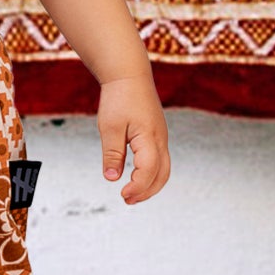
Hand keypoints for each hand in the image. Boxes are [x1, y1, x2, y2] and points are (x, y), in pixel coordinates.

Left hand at [97, 74, 169, 204]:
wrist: (129, 74)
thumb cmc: (119, 98)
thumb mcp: (110, 127)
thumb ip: (112, 154)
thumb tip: (112, 178)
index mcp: (150, 137)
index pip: (149, 171)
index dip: (137, 187)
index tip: (122, 194)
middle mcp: (160, 139)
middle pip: (162, 174)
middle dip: (146, 191)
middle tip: (127, 200)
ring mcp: (161, 137)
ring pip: (164, 168)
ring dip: (150, 185)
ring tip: (131, 194)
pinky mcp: (157, 134)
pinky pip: (160, 160)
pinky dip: (151, 173)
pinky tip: (135, 177)